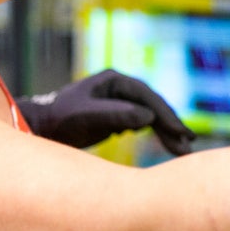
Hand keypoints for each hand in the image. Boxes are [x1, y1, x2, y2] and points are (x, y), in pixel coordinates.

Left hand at [18, 70, 197, 154]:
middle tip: (188, 144)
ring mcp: (120, 102)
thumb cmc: (60, 119)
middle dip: (171, 125)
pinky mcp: (117, 116)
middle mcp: (120, 88)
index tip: (181, 132)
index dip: (166, 115)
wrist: (41, 128)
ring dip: (167, 132)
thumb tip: (148, 118)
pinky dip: (156, 134)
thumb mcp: (86, 116)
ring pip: (151, 116)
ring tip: (183, 150)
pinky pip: (143, 124)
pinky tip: (168, 145)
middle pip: (153, 106)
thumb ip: (116, 115)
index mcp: (114, 81)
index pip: (148, 97)